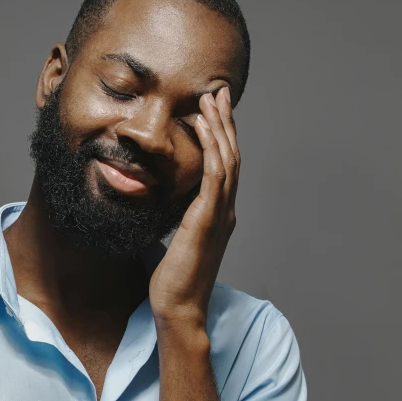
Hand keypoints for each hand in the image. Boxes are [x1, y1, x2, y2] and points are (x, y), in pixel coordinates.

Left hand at [149, 86, 239, 327]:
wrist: (179, 307)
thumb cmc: (176, 279)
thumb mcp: (180, 240)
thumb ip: (182, 218)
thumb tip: (170, 203)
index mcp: (219, 213)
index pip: (224, 166)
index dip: (222, 136)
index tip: (215, 110)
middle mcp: (225, 210)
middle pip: (231, 156)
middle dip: (226, 122)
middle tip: (221, 93)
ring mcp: (220, 215)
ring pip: (226, 161)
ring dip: (220, 128)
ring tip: (212, 100)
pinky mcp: (207, 220)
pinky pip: (213, 177)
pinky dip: (211, 149)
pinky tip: (203, 128)